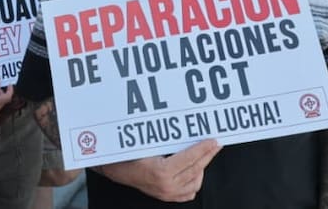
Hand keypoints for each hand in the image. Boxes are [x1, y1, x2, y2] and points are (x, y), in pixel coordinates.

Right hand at [99, 139, 221, 201]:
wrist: (112, 168)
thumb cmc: (124, 154)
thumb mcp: (145, 143)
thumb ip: (166, 141)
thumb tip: (187, 131)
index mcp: (161, 172)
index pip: (190, 159)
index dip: (203, 149)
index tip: (213, 140)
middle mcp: (166, 186)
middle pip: (196, 170)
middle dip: (207, 155)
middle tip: (215, 144)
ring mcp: (167, 194)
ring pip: (195, 182)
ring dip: (202, 167)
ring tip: (204, 154)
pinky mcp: (166, 197)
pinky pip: (188, 192)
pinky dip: (194, 180)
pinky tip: (195, 170)